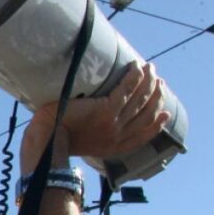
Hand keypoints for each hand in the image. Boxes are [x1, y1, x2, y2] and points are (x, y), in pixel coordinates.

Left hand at [31, 60, 169, 158]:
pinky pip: (125, 89)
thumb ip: (96, 135)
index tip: (165, 114)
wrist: (48, 139)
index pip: (143, 136)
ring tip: (152, 69)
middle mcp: (117, 136)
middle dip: (156, 97)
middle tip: (160, 83)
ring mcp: (113, 123)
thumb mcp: (85, 144)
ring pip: (139, 99)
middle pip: (146, 114)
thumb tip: (96, 122)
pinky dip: (134, 77)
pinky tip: (137, 67)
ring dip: (149, 82)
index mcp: (114, 147)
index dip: (157, 125)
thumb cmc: (57, 138)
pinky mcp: (105, 110)